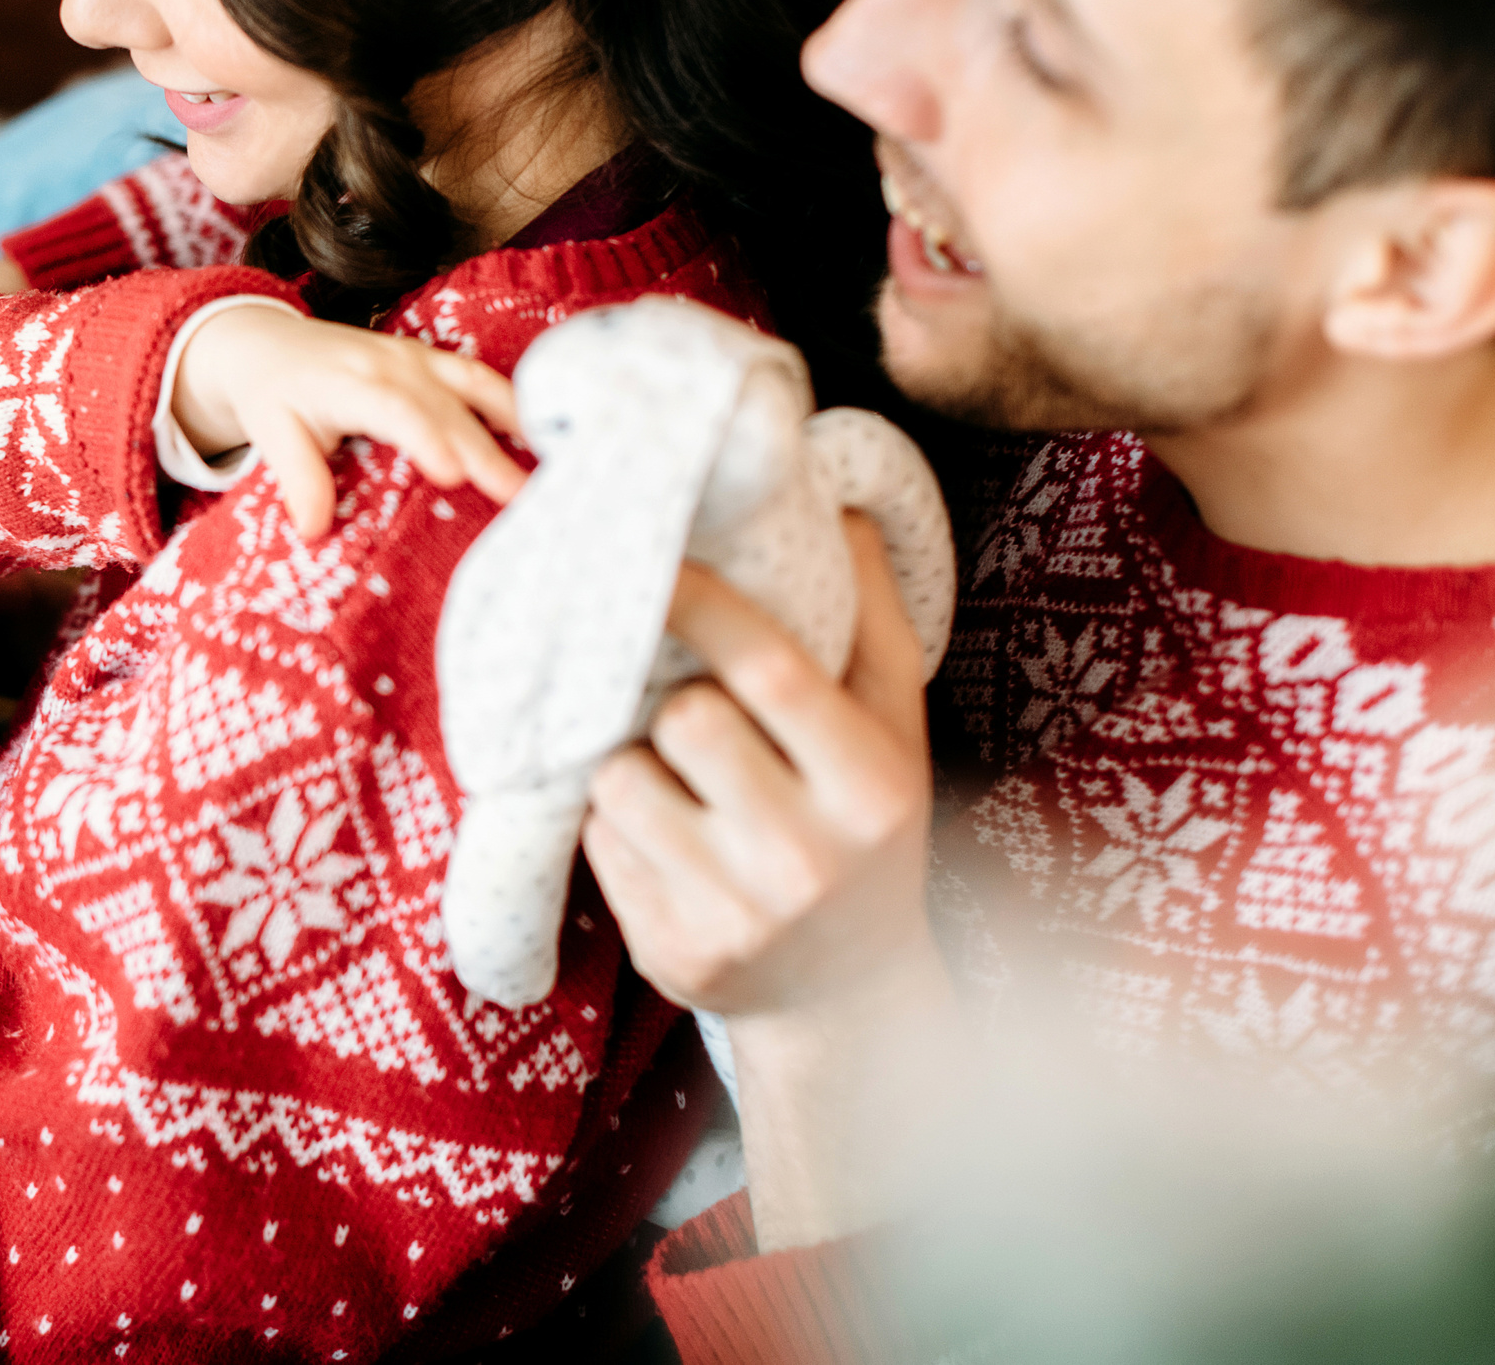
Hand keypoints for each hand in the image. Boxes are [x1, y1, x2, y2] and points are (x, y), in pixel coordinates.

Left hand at [170, 305, 526, 538]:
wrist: (264, 342)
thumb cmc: (272, 395)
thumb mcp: (271, 433)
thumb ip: (297, 476)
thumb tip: (312, 530)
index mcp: (351, 381)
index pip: (394, 409)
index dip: (426, 436)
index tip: (453, 474)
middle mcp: (391, 363)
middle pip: (446, 407)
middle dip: (485, 448)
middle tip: (520, 494)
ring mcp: (417, 358)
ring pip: (473, 385)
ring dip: (514, 419)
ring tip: (552, 460)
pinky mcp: (431, 360)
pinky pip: (477, 378)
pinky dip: (512, 402)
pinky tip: (541, 432)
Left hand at [581, 515, 960, 1246]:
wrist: (849, 998)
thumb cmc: (867, 830)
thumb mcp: (895, 729)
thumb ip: (870, 616)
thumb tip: (836, 496)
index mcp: (872, 786)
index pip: (770, 670)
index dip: (702, 606)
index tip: (656, 562)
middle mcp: (807, 856)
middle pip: (684, 720)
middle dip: (674, 706)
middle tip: (697, 721)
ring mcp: (735, 914)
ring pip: (622, 782)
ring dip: (635, 768)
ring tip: (682, 788)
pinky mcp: (670, 956)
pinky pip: (599, 848)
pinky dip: (618, 831)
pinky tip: (668, 845)